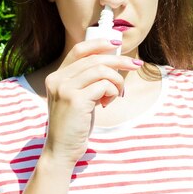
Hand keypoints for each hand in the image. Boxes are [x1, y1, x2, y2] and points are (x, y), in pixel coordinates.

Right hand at [42, 39, 141, 167]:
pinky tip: (107, 103)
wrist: (62, 150)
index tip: (117, 43)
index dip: (99, 43)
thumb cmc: (75, 124)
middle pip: (95, 58)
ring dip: (116, 80)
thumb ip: (88, 81)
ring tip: (117, 94)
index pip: (79, 50)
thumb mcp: (78, 98)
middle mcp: (57, 79)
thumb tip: (115, 62)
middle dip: (119, 60)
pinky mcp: (75, 100)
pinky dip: (112, 92)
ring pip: (101, 70)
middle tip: (135, 65)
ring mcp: (64, 89)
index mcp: (56, 76)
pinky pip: (104, 85)